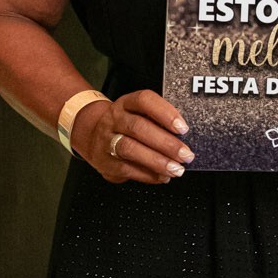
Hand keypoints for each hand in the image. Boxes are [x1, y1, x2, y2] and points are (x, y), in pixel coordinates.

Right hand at [75, 89, 193, 183]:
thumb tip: (184, 137)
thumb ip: (158, 121)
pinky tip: (163, 176)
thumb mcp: (138, 114)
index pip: (144, 101)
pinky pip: (128, 170)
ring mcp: (107, 141)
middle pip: (138, 127)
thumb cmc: (125, 125)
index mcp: (126, 104)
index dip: (165, 113)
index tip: (183, 128)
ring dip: (157, 161)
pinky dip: (149, 175)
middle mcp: (114, 119)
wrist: (92, 136)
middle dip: (166, 143)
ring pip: (130, 149)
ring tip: (176, 168)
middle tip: (185, 154)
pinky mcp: (106, 162)